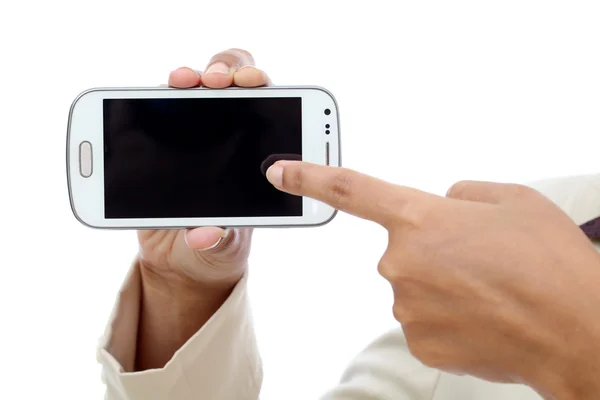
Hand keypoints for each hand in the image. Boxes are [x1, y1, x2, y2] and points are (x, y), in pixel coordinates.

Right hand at [134, 49, 269, 369]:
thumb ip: (217, 239)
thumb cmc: (216, 250)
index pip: (271, 112)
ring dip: (194, 76)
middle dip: (231, 72)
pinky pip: (162, 109)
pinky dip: (159, 96)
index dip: (267, 93)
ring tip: (185, 81)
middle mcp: (230, 139)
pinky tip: (154, 96)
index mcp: (258, 160)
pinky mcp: (163, 140)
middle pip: (237, 86)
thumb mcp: (222, 247)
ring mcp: (196, 134)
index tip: (257, 87)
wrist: (180, 261)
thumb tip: (205, 233)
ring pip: (200, 88)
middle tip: (219, 82)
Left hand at [265, 161, 599, 399]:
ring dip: (444, 284)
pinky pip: (424, 319)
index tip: (279, 172)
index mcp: (420, 218)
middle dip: (433, 250)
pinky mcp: (418, 342)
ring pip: (415, 286)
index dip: (310, 178)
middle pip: (403, 249)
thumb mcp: (511, 200)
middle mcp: (402, 263)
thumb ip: (463, 194)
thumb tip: (444, 203)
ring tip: (490, 288)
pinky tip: (481, 315)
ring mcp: (407, 306)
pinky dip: (447, 316)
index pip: (351, 190)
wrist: (578, 330)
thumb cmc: (549, 262)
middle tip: (479, 260)